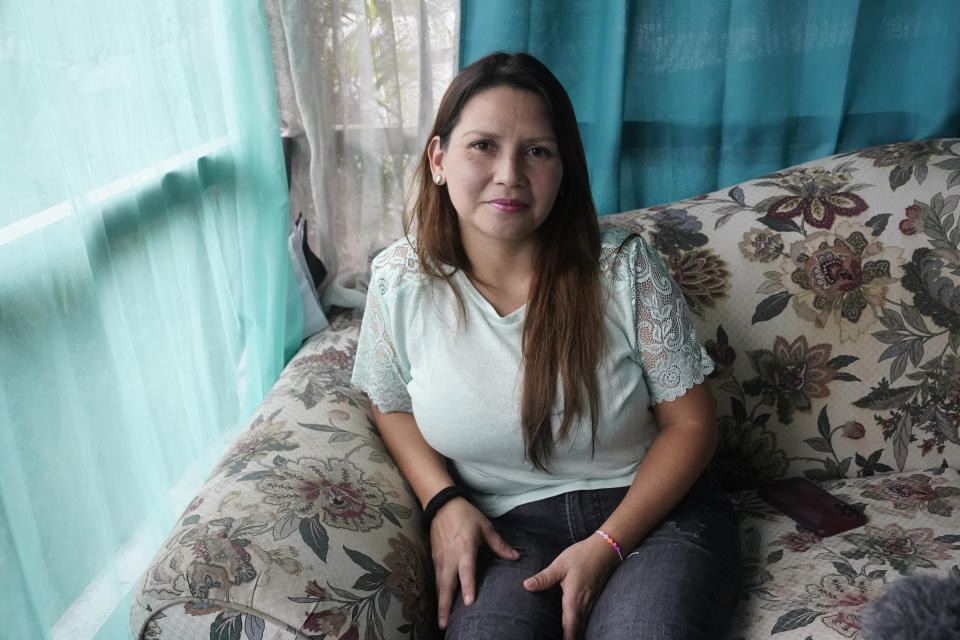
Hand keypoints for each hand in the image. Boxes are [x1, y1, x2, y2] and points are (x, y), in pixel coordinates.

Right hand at [429, 498, 518, 628]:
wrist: (442, 504)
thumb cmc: (466, 515)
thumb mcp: (485, 527)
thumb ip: (500, 545)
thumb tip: (516, 557)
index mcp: (465, 549)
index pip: (466, 572)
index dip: (468, 587)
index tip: (469, 603)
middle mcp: (450, 557)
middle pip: (446, 585)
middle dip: (445, 605)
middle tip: (445, 623)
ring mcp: (440, 558)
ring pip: (439, 584)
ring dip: (440, 603)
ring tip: (442, 620)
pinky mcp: (435, 557)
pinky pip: (436, 578)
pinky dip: (438, 592)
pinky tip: (441, 602)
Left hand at [522, 535, 619, 639]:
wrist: (605, 549)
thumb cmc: (582, 555)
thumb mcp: (560, 565)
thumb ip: (544, 578)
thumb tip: (526, 586)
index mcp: (574, 598)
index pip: (570, 626)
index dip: (566, 638)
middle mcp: (584, 604)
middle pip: (577, 629)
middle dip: (570, 638)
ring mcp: (591, 602)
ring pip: (582, 624)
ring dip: (574, 632)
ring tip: (564, 637)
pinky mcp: (594, 598)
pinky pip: (586, 617)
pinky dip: (580, 624)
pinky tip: (573, 625)